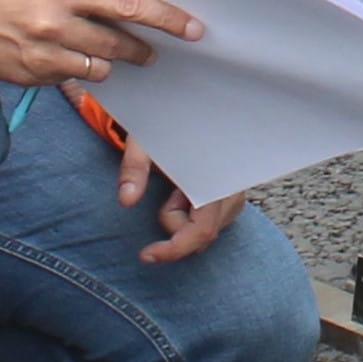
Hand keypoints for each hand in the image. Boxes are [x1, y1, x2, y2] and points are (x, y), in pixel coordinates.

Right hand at [0, 0, 202, 86]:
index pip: (131, 7)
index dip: (167, 19)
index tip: (193, 29)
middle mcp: (58, 25)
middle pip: (120, 45)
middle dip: (142, 49)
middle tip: (150, 50)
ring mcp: (45, 56)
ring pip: (100, 69)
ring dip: (106, 61)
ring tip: (95, 49)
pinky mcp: (33, 78)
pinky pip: (70, 80)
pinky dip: (73, 69)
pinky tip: (59, 55)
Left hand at [113, 134, 248, 265]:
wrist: (189, 106)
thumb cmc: (166, 122)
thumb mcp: (145, 139)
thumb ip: (134, 167)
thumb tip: (126, 201)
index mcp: (213, 177)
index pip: (200, 231)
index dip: (174, 250)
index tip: (146, 255)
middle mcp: (232, 188)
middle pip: (202, 235)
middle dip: (173, 221)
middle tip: (164, 191)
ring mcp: (237, 193)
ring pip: (207, 229)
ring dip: (183, 217)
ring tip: (176, 185)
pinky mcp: (234, 195)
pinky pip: (212, 221)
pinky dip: (193, 215)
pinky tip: (187, 190)